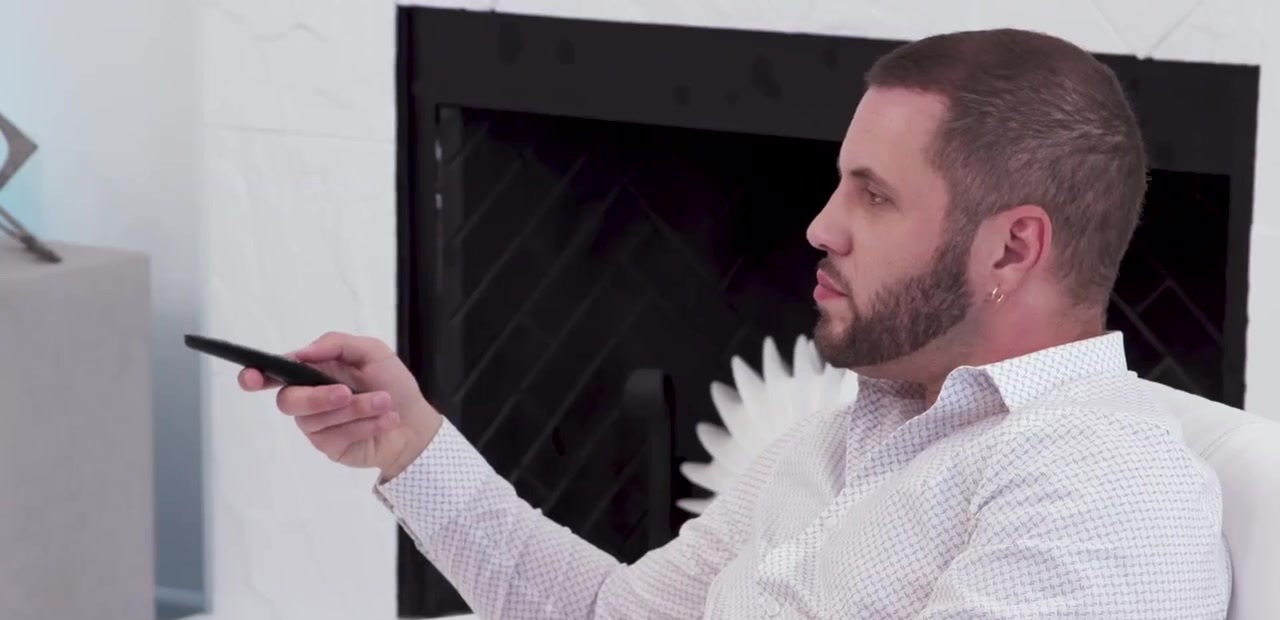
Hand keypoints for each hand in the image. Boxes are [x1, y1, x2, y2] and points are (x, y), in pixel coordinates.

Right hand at [238, 331, 443, 479]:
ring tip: (384, 403)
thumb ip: (337, 344)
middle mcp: (310, 399)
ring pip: (316, 420)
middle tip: (346, 393)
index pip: (275, 373)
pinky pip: (335, 436)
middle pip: (288, 401)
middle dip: (317, 397)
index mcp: (314, 372)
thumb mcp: (372, 352)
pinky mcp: (329, 447)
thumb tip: (302, 352)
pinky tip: (385, 421)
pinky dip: (364, 425)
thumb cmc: (393, 384)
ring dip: (356, 409)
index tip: (250, 377)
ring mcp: (317, 426)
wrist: (416, 423)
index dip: (255, 376)